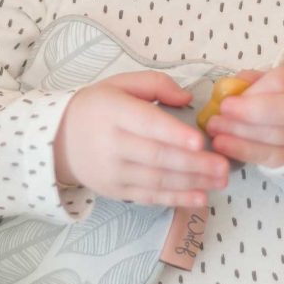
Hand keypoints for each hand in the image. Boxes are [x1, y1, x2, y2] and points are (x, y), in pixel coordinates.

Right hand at [54, 71, 228, 207]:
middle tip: (224, 167)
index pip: (146, 124)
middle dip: (193, 164)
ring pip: (157, 180)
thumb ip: (156, 84)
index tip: (200, 142)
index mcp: (113, 112)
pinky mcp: (116, 191)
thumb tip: (187, 99)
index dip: (173, 134)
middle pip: (157, 157)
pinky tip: (200, 198)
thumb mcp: (120, 84)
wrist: (59, 139)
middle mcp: (111, 145)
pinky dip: (176, 199)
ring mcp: (113, 172)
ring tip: (220, 181)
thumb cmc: (98, 107)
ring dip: (191, 182)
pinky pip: (149, 197)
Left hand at [206, 64, 283, 167]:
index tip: (226, 103)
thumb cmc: (283, 94)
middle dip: (246, 117)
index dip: (252, 94)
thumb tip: (230, 86)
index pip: (282, 83)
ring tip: (215, 134)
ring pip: (277, 138)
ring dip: (241, 137)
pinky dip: (245, 153)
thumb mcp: (271, 79)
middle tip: (216, 120)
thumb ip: (252, 81)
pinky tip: (225, 147)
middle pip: (283, 113)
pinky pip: (273, 157)